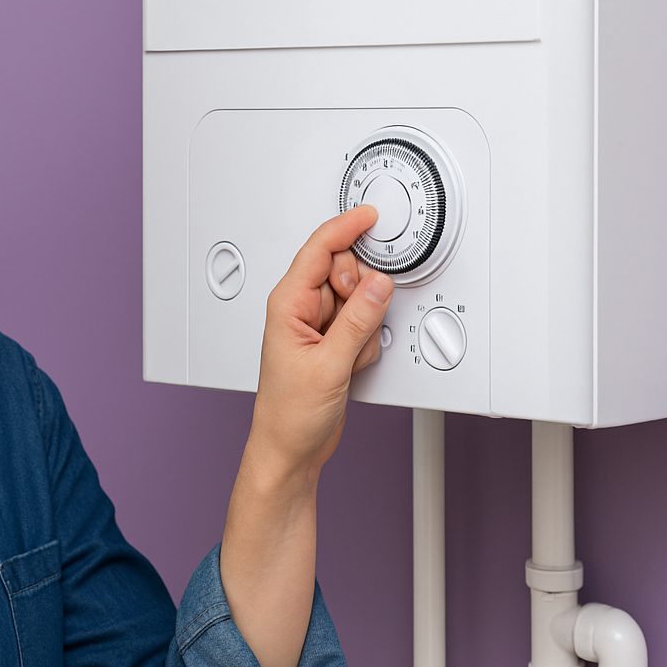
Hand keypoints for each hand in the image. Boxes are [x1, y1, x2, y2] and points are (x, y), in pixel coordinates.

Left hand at [248, 203, 393, 479]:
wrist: (291, 449)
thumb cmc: (289, 413)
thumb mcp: (328, 366)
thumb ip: (358, 321)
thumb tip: (378, 284)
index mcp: (288, 304)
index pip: (319, 250)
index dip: (345, 229)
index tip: (369, 217)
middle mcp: (301, 309)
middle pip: (345, 270)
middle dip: (359, 293)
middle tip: (353, 325)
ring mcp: (319, 326)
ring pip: (359, 299)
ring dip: (363, 326)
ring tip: (346, 356)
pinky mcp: (333, 342)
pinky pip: (363, 325)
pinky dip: (365, 343)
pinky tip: (350, 365)